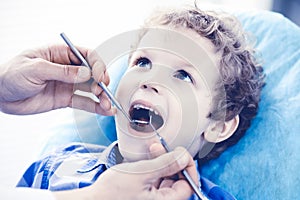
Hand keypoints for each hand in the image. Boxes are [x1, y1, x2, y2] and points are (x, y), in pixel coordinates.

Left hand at [0, 45, 115, 114]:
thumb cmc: (10, 74)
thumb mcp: (35, 68)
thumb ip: (62, 72)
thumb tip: (85, 73)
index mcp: (60, 54)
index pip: (86, 55)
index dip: (97, 65)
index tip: (100, 76)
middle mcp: (67, 69)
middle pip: (92, 72)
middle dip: (101, 82)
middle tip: (102, 91)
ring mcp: (67, 84)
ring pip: (91, 89)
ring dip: (102, 96)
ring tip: (108, 105)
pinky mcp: (65, 99)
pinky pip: (84, 102)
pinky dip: (96, 107)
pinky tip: (105, 110)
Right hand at [54, 146, 197, 199]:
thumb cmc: (112, 193)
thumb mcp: (143, 173)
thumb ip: (166, 164)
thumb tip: (184, 156)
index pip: (188, 185)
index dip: (187, 167)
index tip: (181, 154)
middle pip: (177, 181)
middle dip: (171, 162)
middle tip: (162, 149)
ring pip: (165, 180)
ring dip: (161, 163)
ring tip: (153, 150)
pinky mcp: (143, 197)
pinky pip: (155, 182)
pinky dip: (153, 170)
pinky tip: (147, 159)